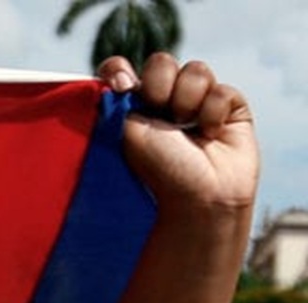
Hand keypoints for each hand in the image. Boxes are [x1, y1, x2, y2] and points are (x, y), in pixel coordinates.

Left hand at [97, 53, 258, 219]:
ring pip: (195, 70)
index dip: (120, 69)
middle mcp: (164, 102)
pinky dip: (213, 111)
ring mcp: (198, 103)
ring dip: (186, 98)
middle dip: (158, 83)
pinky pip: (222, 89)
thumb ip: (118, 98)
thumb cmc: (157, 168)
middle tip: (157, 109)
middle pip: (161, 62)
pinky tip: (210, 134)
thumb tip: (121, 74)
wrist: (198, 194)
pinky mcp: (230, 109)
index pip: (122, 70)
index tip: (121, 85)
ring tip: (185, 126)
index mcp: (133, 107)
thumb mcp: (125, 130)